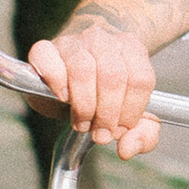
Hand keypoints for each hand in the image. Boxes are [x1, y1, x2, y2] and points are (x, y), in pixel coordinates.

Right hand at [29, 6, 162, 159]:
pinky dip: (56, 83)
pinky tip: (62, 97)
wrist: (74, 74)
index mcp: (133, 49)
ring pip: (83, 70)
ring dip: (83, 106)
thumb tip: (127, 149)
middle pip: (113, 76)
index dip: (131, 111)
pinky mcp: (46, 48)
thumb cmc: (106, 96)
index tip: (120, 129)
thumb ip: (143, 135)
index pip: (140, 79)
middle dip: (107, 114)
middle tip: (100, 132)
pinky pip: (49, 61)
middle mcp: (104, 39)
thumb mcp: (131, 116)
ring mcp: (74, 41)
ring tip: (82, 122)